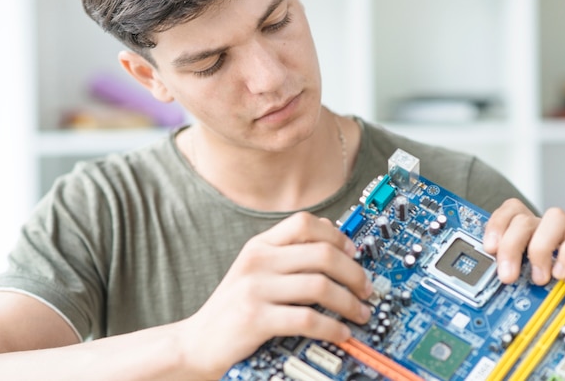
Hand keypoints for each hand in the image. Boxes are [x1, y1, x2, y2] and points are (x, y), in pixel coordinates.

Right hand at [176, 212, 371, 378]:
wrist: (198, 342)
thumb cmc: (234, 308)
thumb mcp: (255, 272)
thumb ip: (286, 256)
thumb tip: (334, 243)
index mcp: (259, 245)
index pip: (304, 222)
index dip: (336, 235)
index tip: (354, 253)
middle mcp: (257, 261)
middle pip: (322, 254)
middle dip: (354, 273)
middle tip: (366, 290)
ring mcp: (255, 289)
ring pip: (321, 286)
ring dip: (350, 302)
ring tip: (360, 314)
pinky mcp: (256, 319)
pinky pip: (309, 319)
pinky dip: (333, 327)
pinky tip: (342, 333)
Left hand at [483, 198, 564, 284]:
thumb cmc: (562, 302)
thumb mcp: (529, 291)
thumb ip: (511, 280)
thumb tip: (487, 282)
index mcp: (531, 237)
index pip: (512, 211)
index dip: (497, 224)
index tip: (489, 248)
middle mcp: (552, 232)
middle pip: (525, 218)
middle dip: (511, 245)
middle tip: (508, 275)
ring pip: (554, 217)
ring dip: (540, 247)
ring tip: (539, 277)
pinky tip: (562, 274)